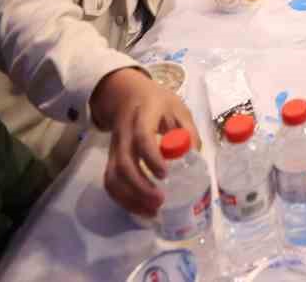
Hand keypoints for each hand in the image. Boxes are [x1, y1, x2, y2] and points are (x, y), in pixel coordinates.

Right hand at [89, 67, 199, 215]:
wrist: (126, 96)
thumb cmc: (157, 103)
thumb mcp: (178, 108)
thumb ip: (188, 131)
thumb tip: (195, 158)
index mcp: (144, 116)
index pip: (142, 137)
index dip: (151, 157)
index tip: (165, 174)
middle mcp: (124, 134)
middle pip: (123, 163)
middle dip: (140, 187)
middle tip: (160, 201)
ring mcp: (114, 148)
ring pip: (112, 177)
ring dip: (130, 198)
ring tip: (152, 211)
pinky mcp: (111, 160)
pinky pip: (110, 182)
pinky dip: (123, 200)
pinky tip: (140, 208)